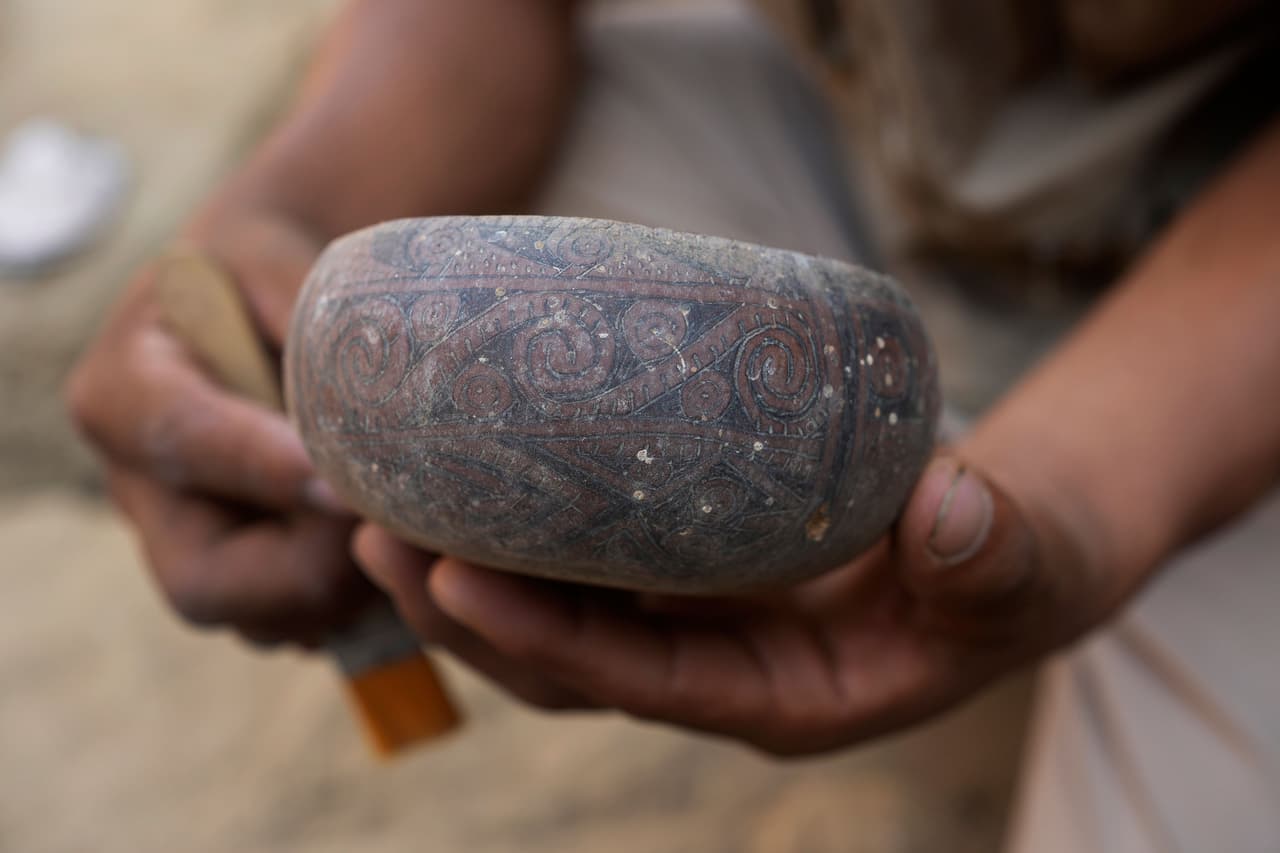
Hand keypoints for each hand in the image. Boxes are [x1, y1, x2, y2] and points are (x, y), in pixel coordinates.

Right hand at [67, 209, 375, 646]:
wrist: (267, 307)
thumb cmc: (271, 273)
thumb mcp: (280, 262)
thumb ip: (307, 310)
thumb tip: (372, 386)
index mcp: (124, 391)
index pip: (179, 442)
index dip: (260, 467)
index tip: (338, 481)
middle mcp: (141, 488)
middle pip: (203, 579)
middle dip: (308, 568)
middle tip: (390, 529)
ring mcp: (190, 544)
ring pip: (258, 619)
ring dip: (344, 596)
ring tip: (412, 541)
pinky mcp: (243, 577)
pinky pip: (295, 624)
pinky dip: (356, 607)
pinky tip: (406, 558)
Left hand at [354, 455, 1123, 754]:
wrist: (1015, 539)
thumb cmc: (1022, 563)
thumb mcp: (1024, 560)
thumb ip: (996, 545)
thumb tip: (953, 505)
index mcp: (780, 698)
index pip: (638, 682)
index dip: (545, 638)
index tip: (458, 574)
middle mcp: (718, 668)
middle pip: (561, 660)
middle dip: (461, 608)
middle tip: (375, 523)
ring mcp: (696, 619)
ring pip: (552, 616)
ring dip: (463, 569)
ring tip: (380, 496)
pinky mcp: (690, 566)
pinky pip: (584, 560)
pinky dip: (518, 525)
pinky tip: (464, 465)